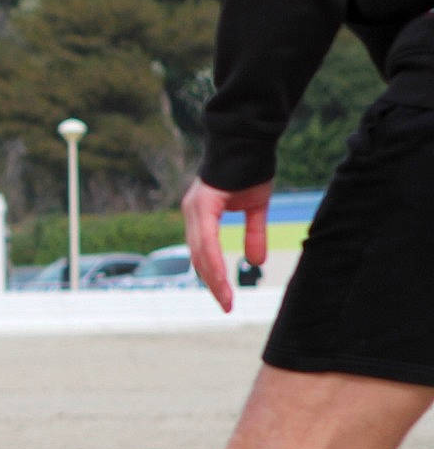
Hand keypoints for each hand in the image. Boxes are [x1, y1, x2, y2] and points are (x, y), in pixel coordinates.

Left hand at [182, 175, 271, 312]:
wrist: (249, 141)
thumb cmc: (249, 170)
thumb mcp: (255, 207)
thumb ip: (253, 233)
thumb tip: (256, 262)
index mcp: (200, 215)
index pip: (203, 254)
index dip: (213, 277)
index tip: (225, 299)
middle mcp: (192, 213)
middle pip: (198, 258)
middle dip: (213, 284)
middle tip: (226, 307)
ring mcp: (194, 209)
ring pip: (200, 253)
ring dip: (213, 278)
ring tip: (226, 299)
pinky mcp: (202, 204)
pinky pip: (206, 239)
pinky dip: (213, 260)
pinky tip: (220, 277)